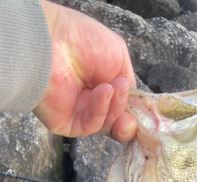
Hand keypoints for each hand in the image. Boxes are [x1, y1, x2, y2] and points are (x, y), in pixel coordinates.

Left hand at [34, 1, 136, 141]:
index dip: (134, 113)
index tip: (144, 113)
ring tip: (113, 86)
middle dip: (127, 120)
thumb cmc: (82, 40)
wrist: (52, 40)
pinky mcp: (66, 124)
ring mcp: (78, 114)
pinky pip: (89, 126)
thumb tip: (134, 106)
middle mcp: (90, 103)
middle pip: (116, 124)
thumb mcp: (119, 57)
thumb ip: (129, 83)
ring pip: (106, 125)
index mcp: (102, 87)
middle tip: (132, 114)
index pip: (122, 109)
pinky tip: (103, 91)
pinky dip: (100, 110)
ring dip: (115, 108)